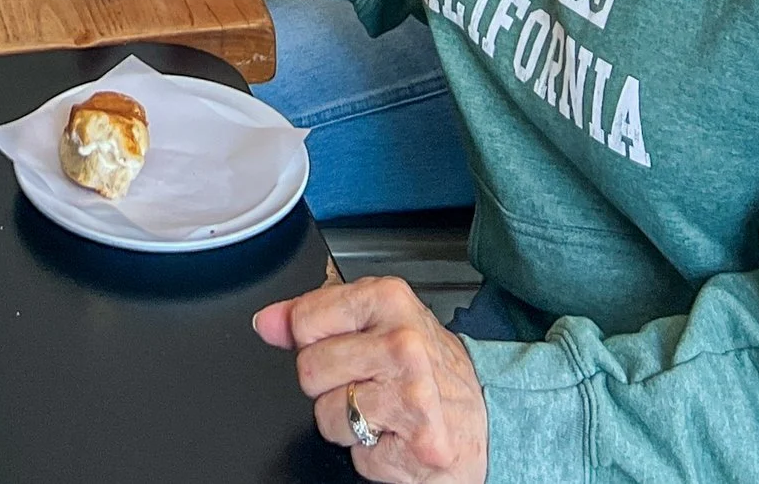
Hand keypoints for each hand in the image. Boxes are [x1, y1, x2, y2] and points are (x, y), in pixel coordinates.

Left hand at [256, 278, 488, 482]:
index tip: (342, 345)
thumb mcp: (376, 323)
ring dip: (349, 424)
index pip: (304, 320)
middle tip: (368, 383)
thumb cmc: (429, 369)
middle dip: (328, 385)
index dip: (312, 340)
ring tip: (385, 411)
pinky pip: (357, 457)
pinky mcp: (420, 446)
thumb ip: (314, 317)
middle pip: (308, 371)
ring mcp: (412, 396)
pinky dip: (373, 456)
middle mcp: (402, 345)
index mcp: (389, 301)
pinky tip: (399, 437)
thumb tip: (266, 322)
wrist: (491, 416)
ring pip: (326, 417)